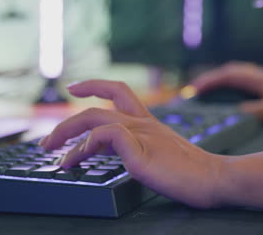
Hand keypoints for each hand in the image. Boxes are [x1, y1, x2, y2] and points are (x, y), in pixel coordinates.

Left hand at [40, 80, 225, 207]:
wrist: (215, 179)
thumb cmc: (191, 171)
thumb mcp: (158, 152)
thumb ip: (134, 147)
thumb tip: (108, 150)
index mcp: (148, 121)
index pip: (119, 91)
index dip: (94, 84)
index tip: (74, 86)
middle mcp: (142, 123)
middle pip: (97, 107)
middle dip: (67, 121)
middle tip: (47, 140)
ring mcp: (142, 135)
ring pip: (95, 121)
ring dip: (66, 135)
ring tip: (52, 154)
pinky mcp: (141, 152)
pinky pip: (105, 138)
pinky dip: (84, 147)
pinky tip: (74, 161)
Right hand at [190, 62, 262, 122]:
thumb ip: (252, 112)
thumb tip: (232, 112)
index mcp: (258, 79)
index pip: (228, 75)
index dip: (209, 81)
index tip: (195, 89)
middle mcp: (259, 75)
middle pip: (229, 71)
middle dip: (210, 78)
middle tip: (195, 88)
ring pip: (236, 72)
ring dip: (220, 78)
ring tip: (206, 88)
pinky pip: (243, 77)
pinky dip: (230, 81)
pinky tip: (228, 90)